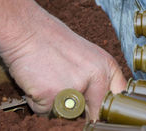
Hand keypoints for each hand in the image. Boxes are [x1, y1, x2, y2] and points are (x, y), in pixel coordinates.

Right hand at [0, 11, 125, 119]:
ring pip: (68, 115)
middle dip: (81, 111)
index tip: (98, 111)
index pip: (117, 99)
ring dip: (57, 106)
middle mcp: (97, 78)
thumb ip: (99, 81)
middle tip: (67, 92)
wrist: (27, 31)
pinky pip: (46, 113)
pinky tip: (38, 82)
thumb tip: (101, 109)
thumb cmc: (55, 43)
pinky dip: (39, 103)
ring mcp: (76, 88)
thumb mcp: (89, 57)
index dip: (107, 109)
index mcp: (108, 67)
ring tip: (51, 80)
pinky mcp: (53, 96)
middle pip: (95, 113)